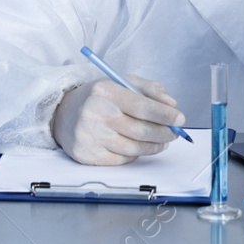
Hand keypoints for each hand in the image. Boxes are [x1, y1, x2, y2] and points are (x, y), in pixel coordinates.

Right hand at [50, 73, 183, 165]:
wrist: (63, 113)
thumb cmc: (98, 98)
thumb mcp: (121, 83)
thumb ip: (149, 89)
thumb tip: (171, 104)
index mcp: (105, 92)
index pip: (142, 106)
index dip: (165, 115)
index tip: (180, 118)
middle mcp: (96, 114)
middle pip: (140, 130)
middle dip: (164, 133)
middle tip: (174, 132)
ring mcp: (90, 136)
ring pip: (134, 148)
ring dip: (153, 146)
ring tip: (161, 141)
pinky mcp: (87, 154)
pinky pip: (122, 160)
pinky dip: (136, 155)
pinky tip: (140, 147)